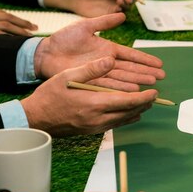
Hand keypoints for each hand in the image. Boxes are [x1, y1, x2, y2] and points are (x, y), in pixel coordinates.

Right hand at [0, 5, 36, 35]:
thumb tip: (0, 31)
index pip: (1, 14)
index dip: (17, 19)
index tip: (28, 25)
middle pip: (6, 18)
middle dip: (22, 24)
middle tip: (34, 29)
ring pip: (5, 26)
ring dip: (19, 32)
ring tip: (29, 37)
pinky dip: (10, 38)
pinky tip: (17, 43)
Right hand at [21, 56, 157, 135]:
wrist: (36, 119)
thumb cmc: (50, 96)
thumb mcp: (67, 76)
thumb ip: (91, 68)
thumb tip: (111, 59)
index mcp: (95, 104)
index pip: (128, 102)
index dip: (145, 97)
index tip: (154, 92)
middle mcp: (99, 118)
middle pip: (131, 112)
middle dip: (145, 104)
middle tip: (155, 96)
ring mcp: (97, 127)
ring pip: (125, 120)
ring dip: (137, 111)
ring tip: (146, 103)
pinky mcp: (93, 131)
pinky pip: (116, 125)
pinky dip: (126, 118)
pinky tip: (131, 113)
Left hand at [34, 13, 164, 90]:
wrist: (46, 54)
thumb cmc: (63, 39)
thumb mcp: (85, 26)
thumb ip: (104, 21)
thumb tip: (122, 15)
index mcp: (108, 49)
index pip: (131, 55)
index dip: (145, 59)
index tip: (159, 63)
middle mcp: (107, 63)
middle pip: (131, 69)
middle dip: (146, 72)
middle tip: (161, 77)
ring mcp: (101, 73)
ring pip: (123, 78)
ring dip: (138, 81)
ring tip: (151, 84)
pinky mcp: (93, 82)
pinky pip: (110, 86)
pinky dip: (122, 89)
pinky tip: (133, 91)